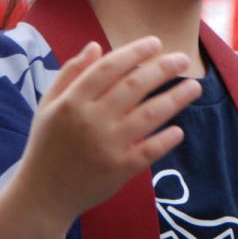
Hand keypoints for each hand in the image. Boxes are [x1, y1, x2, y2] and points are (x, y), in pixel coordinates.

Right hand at [16, 37, 202, 222]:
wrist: (42, 195)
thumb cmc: (46, 145)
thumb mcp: (48, 105)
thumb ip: (70, 73)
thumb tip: (96, 46)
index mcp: (72, 102)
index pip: (109, 68)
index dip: (134, 52)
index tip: (155, 43)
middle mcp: (91, 120)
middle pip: (133, 86)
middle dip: (162, 69)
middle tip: (184, 59)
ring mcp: (107, 146)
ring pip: (148, 115)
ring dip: (175, 99)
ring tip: (195, 87)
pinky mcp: (119, 170)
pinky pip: (149, 151)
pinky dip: (165, 140)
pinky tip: (178, 130)